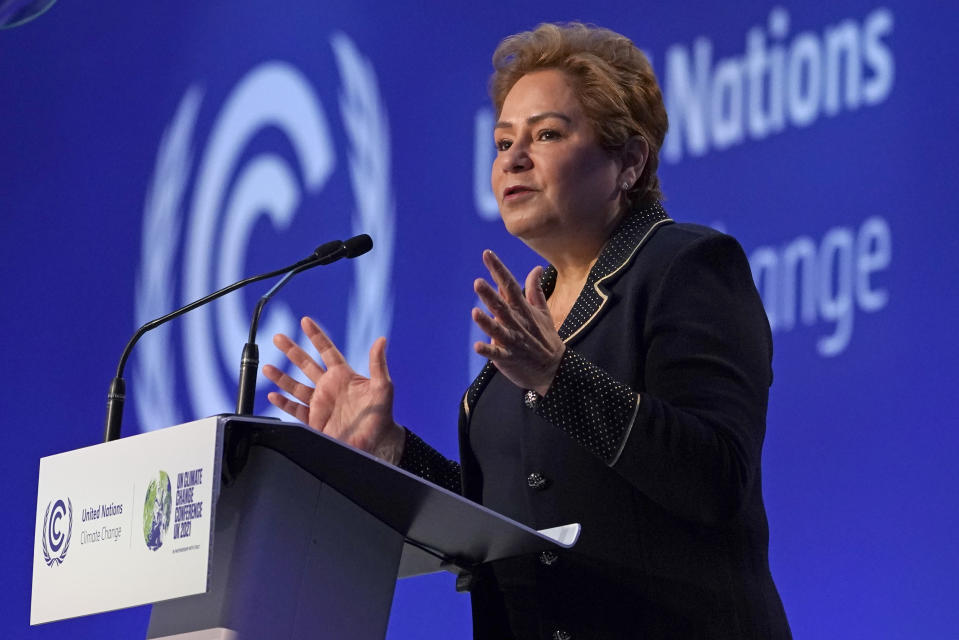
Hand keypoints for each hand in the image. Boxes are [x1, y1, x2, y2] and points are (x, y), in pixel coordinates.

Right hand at [262, 317, 405, 463]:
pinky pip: (296, 410)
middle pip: (306, 364)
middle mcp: (329, 386)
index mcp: (343, 375)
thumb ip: (378, 364)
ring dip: (281, 377)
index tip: (305, 321)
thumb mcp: (383, 387)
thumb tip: (381, 340)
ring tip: (267, 367)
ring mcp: (320, 403)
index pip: (327, 350)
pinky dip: (284, 403)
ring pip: (296, 386)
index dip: (316, 336)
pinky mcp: (315, 421)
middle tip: (278, 337)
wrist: (376, 442)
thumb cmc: (382, 414)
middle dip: (291, 350)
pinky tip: (273, 395)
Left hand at [472, 250, 564, 395]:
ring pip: (498, 329)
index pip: (509, 285)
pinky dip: (488, 350)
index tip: (486, 254)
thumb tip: (536, 268)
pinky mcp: (509, 358)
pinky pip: (498, 354)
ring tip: (474, 312)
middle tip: (477, 282)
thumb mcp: (543, 311)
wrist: (555, 369)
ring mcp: (513, 341)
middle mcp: (517, 323)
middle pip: (502, 306)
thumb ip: (535, 289)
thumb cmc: (545, 338)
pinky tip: (477, 346)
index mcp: (522, 310)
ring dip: (487, 322)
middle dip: (490, 295)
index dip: (498, 269)